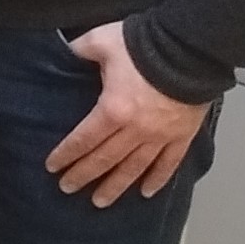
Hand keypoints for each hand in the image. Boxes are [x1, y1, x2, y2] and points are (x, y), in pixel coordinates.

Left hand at [46, 19, 211, 206]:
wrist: (191, 48)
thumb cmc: (145, 44)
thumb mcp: (101, 41)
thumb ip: (79, 50)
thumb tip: (63, 51)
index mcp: (112, 110)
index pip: (83, 139)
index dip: (66, 155)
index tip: (53, 168)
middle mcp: (135, 130)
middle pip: (105, 159)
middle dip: (84, 176)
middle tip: (68, 189)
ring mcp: (161, 135)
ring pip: (134, 168)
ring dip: (116, 186)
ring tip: (100, 201)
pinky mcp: (183, 135)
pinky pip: (169, 163)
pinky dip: (158, 179)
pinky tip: (146, 193)